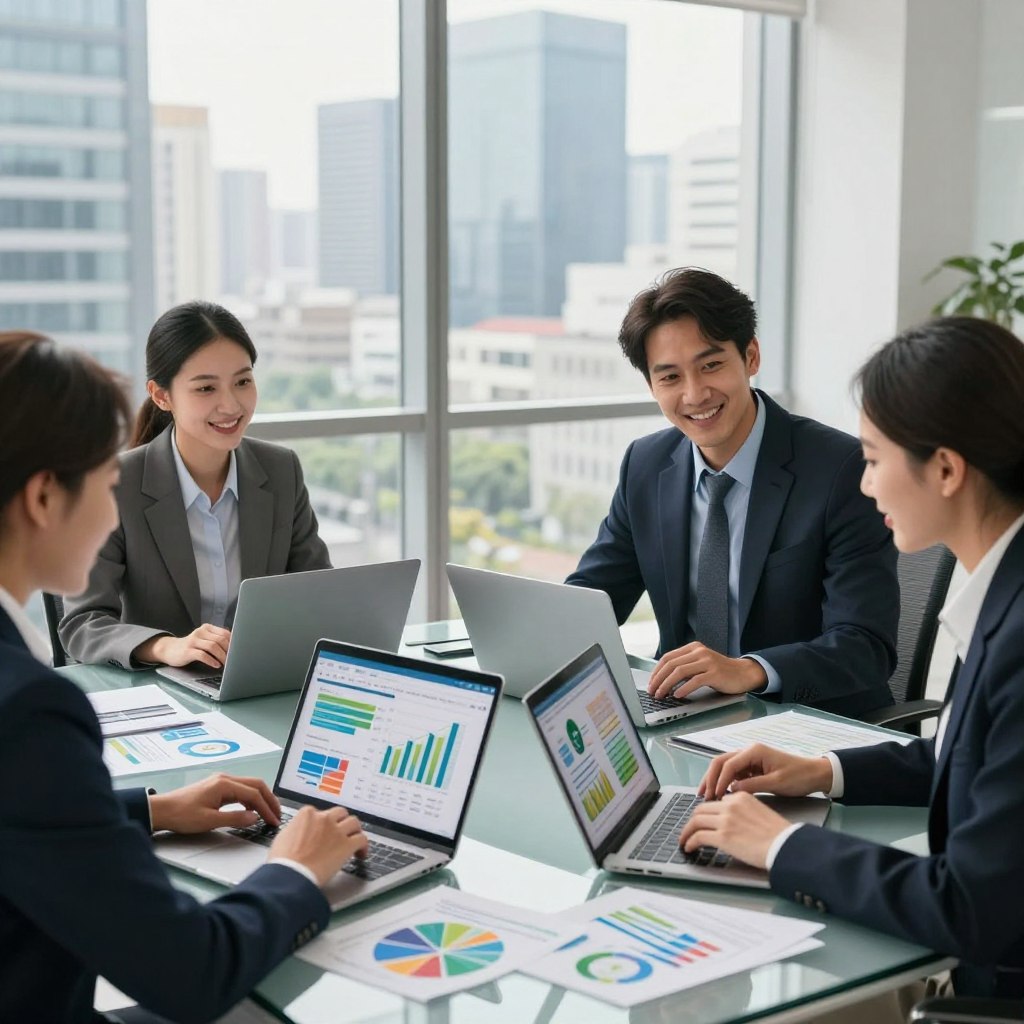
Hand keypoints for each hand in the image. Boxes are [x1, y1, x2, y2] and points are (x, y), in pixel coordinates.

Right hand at [134, 623, 231, 669]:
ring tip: (227, 664)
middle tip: (234, 660)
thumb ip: (216, 640)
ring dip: (222, 656)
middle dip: (229, 651)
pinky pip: (202, 655)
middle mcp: (200, 632)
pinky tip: (216, 665)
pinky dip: (211, 661)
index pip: (225, 633)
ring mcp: (193, 641)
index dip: (233, 643)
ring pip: (213, 646)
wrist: (169, 650)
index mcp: (207, 628)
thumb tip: (235, 647)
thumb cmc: (191, 646)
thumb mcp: (204, 640)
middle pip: (220, 640)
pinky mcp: (188, 650)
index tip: (238, 652)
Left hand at [150, 773, 281, 833]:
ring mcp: (221, 781)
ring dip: (261, 798)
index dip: (266, 808)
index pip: (254, 794)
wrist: (162, 810)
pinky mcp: (217, 787)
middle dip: (269, 799)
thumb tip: (254, 817)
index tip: (273, 820)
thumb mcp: (209, 821)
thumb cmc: (182, 815)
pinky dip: (250, 799)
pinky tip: (250, 810)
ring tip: (267, 813)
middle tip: (277, 814)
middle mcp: (225, 779)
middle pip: (256, 785)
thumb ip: (234, 818)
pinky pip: (240, 789)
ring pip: (249, 786)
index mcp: (224, 784)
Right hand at [268, 805, 368, 887]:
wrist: (291, 875)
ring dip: (354, 831)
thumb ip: (295, 829)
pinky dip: (364, 846)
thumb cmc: (283, 861)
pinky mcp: (347, 845)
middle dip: (341, 822)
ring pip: (354, 823)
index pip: (320, 812)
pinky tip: (361, 854)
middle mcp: (324, 818)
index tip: (324, 831)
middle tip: (341, 832)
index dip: (324, 823)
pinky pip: (362, 839)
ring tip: (354, 840)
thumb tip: (299, 831)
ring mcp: (337, 830)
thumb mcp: (283, 837)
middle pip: (340, 813)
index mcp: (308, 814)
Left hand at [648, 643, 766, 699]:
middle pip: (671, 664)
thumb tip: (662, 680)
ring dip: (667, 685)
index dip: (656, 671)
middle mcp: (699, 652)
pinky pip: (695, 680)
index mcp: (693, 648)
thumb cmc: (720, 672)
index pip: (667, 657)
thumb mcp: (700, 664)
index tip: (651, 684)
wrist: (743, 673)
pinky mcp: (715, 673)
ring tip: (662, 695)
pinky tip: (678, 695)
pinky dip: (684, 689)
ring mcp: (707, 661)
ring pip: (680, 671)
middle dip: (658, 679)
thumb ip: (685, 667)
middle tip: (653, 692)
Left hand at [678, 791, 790, 869]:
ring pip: (696, 821)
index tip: (705, 821)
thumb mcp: (760, 813)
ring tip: (685, 840)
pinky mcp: (722, 836)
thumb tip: (733, 823)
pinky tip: (689, 847)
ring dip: (687, 832)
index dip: (708, 813)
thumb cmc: (779, 835)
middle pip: (701, 809)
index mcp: (741, 797)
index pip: (716, 803)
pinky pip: (698, 837)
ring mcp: (725, 820)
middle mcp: (730, 805)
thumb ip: (744, 812)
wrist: (785, 845)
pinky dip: (690, 841)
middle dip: (693, 821)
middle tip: (690, 830)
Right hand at [699, 743, 832, 799]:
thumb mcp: (776, 783)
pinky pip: (733, 772)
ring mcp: (749, 758)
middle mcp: (748, 751)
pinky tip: (720, 793)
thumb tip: (731, 791)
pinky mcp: (752, 766)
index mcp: (754, 751)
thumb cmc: (798, 777)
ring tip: (706, 794)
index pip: (728, 764)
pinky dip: (724, 782)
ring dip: (714, 779)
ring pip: (724, 766)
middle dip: (710, 778)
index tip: (714, 796)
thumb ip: (752, 786)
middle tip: (703, 795)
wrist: (815, 774)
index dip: (719, 781)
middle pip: (721, 762)